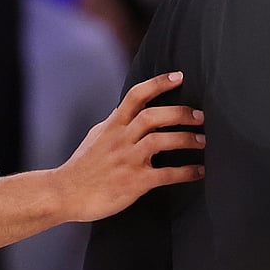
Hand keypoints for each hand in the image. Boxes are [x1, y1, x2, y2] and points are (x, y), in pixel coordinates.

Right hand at [54, 71, 204, 221]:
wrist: (66, 193)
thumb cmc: (82, 166)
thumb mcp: (95, 136)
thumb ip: (113, 122)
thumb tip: (124, 108)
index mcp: (112, 126)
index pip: (135, 96)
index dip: (158, 83)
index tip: (178, 77)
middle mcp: (120, 139)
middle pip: (152, 116)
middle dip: (180, 113)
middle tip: (200, 116)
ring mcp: (127, 160)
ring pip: (160, 141)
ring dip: (186, 139)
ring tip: (203, 141)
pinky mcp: (134, 182)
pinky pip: (166, 174)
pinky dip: (186, 171)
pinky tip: (199, 171)